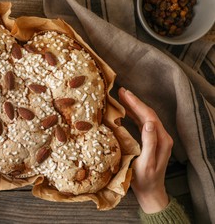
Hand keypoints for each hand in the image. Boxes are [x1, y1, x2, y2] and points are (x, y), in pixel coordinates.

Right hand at [118, 87, 172, 213]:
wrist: (150, 191)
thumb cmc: (145, 179)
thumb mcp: (146, 163)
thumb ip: (149, 143)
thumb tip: (147, 123)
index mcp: (162, 140)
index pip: (149, 116)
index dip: (137, 104)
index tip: (125, 94)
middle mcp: (162, 137)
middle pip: (148, 113)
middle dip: (135, 101)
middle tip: (121, 91)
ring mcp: (158, 139)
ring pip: (146, 117)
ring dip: (134, 106)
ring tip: (122, 97)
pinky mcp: (152, 141)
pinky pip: (144, 123)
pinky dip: (135, 115)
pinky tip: (127, 111)